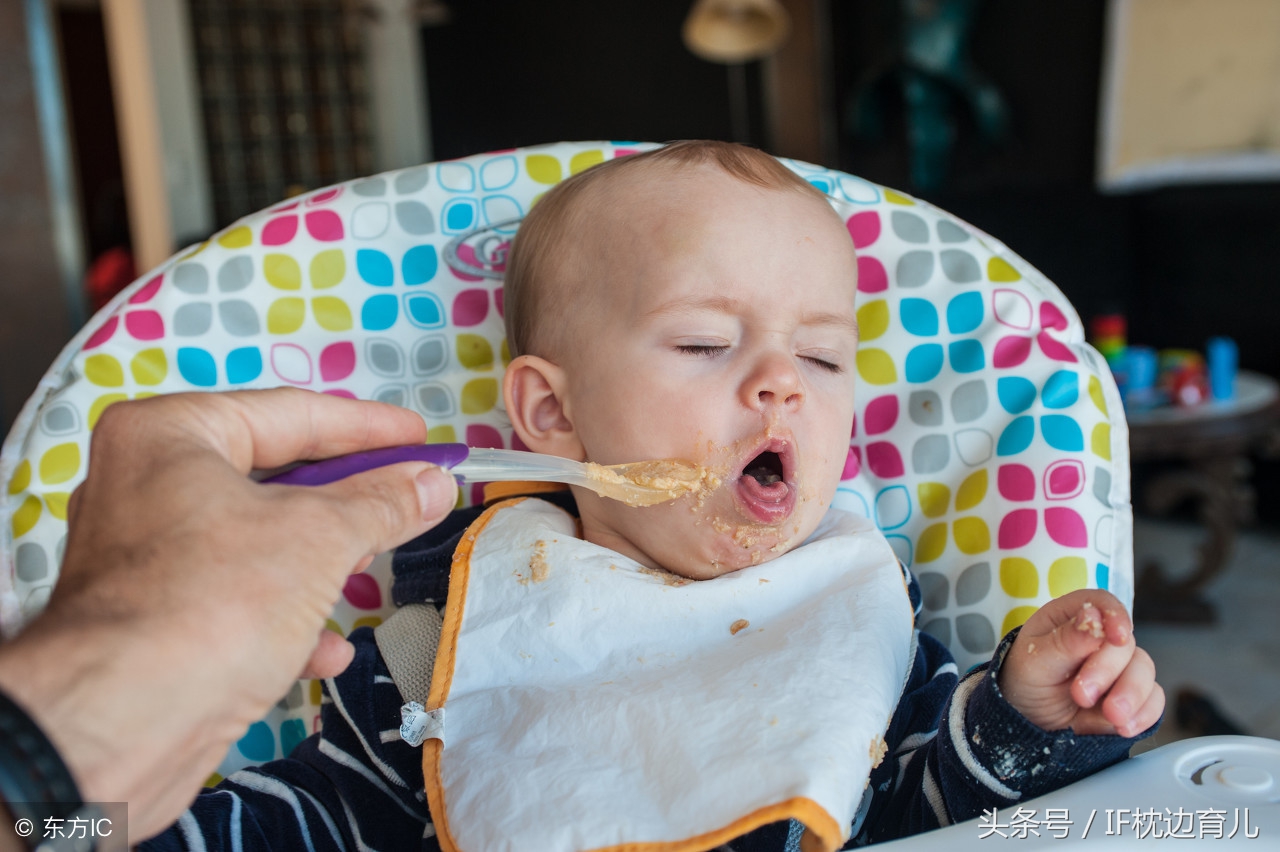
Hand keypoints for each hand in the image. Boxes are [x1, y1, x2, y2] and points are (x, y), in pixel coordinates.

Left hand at [0, 389, 455, 840]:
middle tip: (405, 501)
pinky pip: (230, 602)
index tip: (421, 438)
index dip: (368, 427)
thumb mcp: (322, 537)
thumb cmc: (217, 600)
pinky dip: (282, 620)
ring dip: (318, 564)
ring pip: (254, 543)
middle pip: (270, 478)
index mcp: (170, 434)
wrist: (123, 724)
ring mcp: (142, 558)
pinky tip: (324, 652)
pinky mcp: (149, 622)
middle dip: (343, 501)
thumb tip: (434, 482)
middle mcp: (143, 485)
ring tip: (368, 570)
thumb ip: (383, 502)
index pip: (290, 414)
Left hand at [997, 589, 1163, 736]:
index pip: (1102, 604)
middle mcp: (1101, 639)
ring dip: (1131, 695)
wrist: (1028, 723)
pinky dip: (1144, 714)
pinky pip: (1153, 701)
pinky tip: (1124, 726)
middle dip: (1107, 671)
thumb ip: (1064, 640)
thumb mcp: (1035, 661)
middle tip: (1081, 695)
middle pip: (1124, 644)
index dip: (1115, 616)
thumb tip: (1092, 616)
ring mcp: (1119, 669)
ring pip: (1144, 671)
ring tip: (1110, 716)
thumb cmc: (1026, 681)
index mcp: (1072, 618)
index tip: (1117, 636)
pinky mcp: (1132, 698)